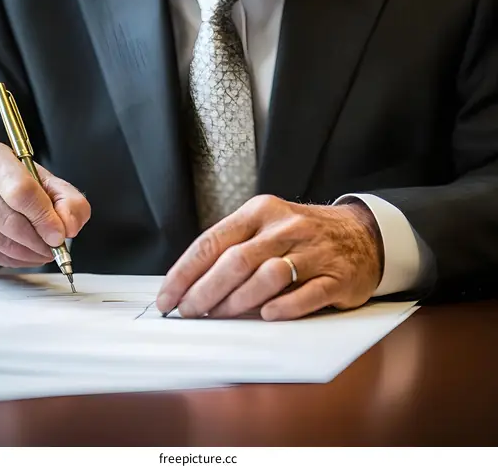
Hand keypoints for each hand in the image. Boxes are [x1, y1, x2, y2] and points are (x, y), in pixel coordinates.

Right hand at [0, 141, 90, 267]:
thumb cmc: (17, 182)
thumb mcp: (49, 182)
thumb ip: (69, 200)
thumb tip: (69, 226)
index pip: (21, 191)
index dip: (44, 217)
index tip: (59, 235)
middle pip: (10, 220)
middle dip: (39, 240)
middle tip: (55, 246)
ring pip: (1, 242)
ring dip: (29, 252)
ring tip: (44, 249)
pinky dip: (15, 259)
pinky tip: (26, 252)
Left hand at [156, 195, 382, 319]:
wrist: (362, 234)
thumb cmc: (302, 235)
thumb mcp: (266, 225)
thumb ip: (233, 246)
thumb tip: (189, 282)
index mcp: (260, 212)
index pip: (213, 241)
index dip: (185, 272)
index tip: (167, 297)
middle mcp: (285, 227)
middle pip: (236, 261)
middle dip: (204, 292)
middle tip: (189, 312)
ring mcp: (312, 252)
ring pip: (267, 277)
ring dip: (238, 302)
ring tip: (221, 317)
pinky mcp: (336, 277)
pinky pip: (305, 295)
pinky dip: (283, 308)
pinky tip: (266, 316)